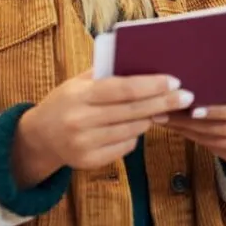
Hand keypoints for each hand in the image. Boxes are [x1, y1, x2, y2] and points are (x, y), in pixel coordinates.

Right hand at [14, 70, 192, 185]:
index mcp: (79, 95)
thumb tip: (142, 63)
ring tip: (162, 108)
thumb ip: (105, 73)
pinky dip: (135, 135)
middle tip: (187, 96)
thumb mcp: (77, 82)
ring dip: (151, 118)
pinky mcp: (90, 162)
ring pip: (133, 130)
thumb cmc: (65, 102)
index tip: (174, 81)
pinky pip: (126, 146)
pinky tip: (134, 126)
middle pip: (133, 111)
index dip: (151, 85)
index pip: (122, 89)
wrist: (39, 137)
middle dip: (163, 102)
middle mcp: (81, 120)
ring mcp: (85, 144)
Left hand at [163, 92, 225, 173]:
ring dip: (186, 131)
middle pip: (218, 128)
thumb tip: (192, 84)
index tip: (189, 108)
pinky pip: (212, 149)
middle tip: (164, 113)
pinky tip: (179, 130)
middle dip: (188, 121)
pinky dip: (194, 139)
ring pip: (212, 141)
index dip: (212, 111)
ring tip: (166, 121)